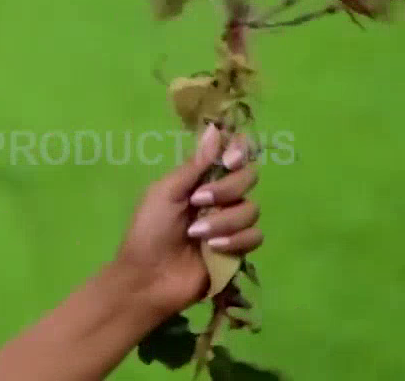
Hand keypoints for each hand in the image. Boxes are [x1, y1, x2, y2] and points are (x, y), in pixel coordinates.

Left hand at [109, 124, 262, 319]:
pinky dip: (235, 241)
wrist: (150, 275)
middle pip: (248, 177)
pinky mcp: (239, 249)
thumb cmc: (150, 229)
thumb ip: (195, 165)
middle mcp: (220, 196)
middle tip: (199, 201)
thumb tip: (214, 129)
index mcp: (199, 179)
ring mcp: (231, 223)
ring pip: (252, 209)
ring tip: (197, 234)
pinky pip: (255, 236)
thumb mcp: (166, 192)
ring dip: (224, 221)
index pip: (232, 154)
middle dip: (226, 189)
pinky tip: (213, 249)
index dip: (239, 151)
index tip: (229, 159)